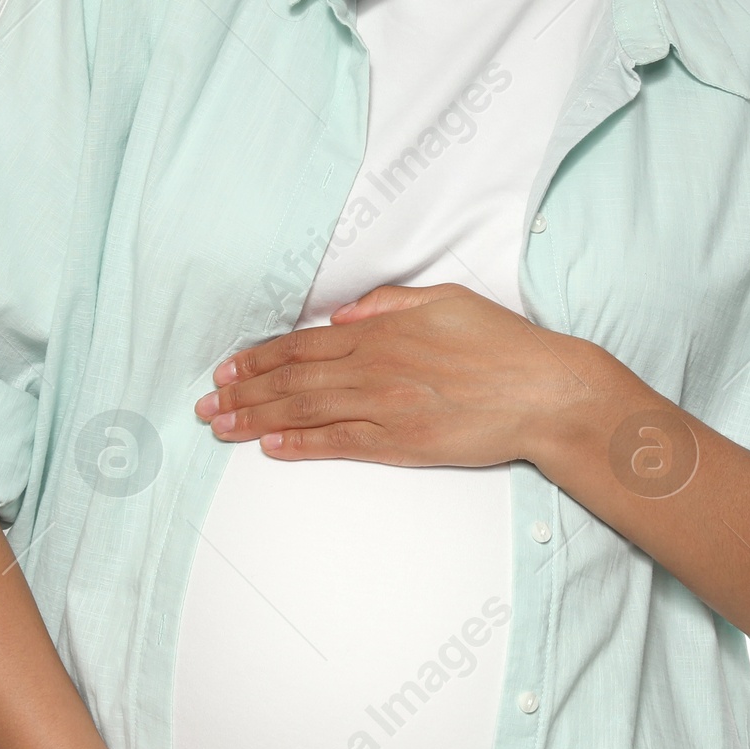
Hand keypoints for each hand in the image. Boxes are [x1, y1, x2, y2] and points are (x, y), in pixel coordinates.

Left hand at [193, 282, 603, 467]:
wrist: (542, 390)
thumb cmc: (502, 344)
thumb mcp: (445, 300)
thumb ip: (390, 304)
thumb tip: (345, 315)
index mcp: (382, 331)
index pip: (303, 345)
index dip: (259, 357)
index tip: (227, 369)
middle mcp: (374, 367)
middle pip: (292, 379)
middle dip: (243, 391)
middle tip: (206, 405)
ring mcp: (385, 406)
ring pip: (305, 410)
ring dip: (257, 419)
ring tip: (222, 427)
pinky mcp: (401, 442)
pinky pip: (339, 443)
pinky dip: (300, 444)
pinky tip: (272, 448)